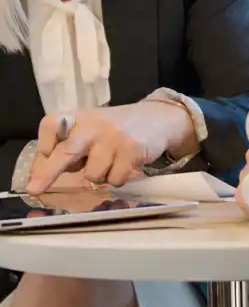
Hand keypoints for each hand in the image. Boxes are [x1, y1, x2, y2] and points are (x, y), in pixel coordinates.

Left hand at [27, 101, 196, 194]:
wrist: (156, 118)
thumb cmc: (113, 130)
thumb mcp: (90, 130)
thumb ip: (69, 147)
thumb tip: (40, 176)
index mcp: (79, 117)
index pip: (51, 125)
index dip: (45, 144)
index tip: (46, 154)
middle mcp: (93, 124)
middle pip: (67, 151)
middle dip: (49, 172)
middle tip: (35, 189)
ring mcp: (113, 137)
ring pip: (93, 175)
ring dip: (100, 175)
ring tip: (110, 160)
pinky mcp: (131, 149)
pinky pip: (114, 180)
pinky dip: (117, 178)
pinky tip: (124, 163)